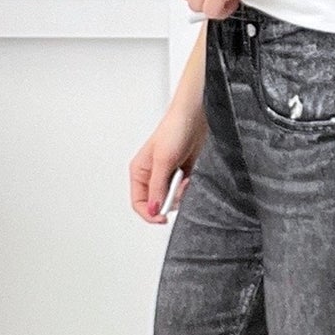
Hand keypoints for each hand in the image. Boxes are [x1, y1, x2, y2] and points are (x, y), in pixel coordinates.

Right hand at [130, 102, 205, 224]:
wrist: (195, 116)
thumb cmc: (175, 130)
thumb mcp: (163, 161)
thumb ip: (158, 187)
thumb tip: (154, 209)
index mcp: (139, 172)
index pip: (139, 202)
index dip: (149, 213)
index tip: (163, 218)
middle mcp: (151, 175)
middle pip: (156, 203)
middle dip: (169, 201)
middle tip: (179, 190)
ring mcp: (167, 174)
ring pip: (171, 198)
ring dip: (180, 194)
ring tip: (185, 180)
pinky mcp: (182, 173)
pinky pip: (182, 191)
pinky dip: (187, 189)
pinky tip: (190, 177)